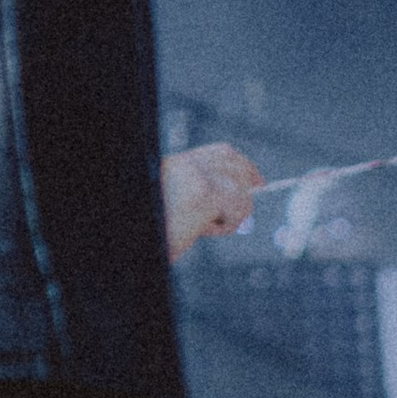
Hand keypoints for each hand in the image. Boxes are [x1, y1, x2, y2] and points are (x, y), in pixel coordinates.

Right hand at [161, 141, 260, 259]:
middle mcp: (185, 164)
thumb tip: (235, 199)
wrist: (140, 244)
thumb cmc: (159, 229)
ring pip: (240, 189)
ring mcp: (194, 175)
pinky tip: (203, 231)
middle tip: (245, 210)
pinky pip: (239, 207)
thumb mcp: (176, 205)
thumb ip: (202, 196)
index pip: (222, 153)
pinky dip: (228, 225)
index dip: (244, 166)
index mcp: (176, 164)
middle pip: (235, 164)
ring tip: (204, 227)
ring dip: (231, 213)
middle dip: (248, 185)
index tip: (256, 182)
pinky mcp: (205, 193)